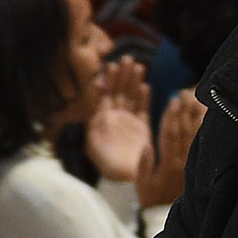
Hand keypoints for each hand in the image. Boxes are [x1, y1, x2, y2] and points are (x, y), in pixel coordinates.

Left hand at [83, 58, 151, 185]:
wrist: (128, 179)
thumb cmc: (109, 166)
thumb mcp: (94, 149)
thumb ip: (92, 131)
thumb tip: (93, 113)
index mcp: (102, 120)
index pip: (104, 95)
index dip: (108, 80)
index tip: (111, 66)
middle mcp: (115, 117)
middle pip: (119, 91)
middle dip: (122, 75)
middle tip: (127, 59)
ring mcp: (129, 121)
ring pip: (131, 96)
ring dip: (134, 81)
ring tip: (138, 66)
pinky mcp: (143, 127)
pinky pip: (143, 109)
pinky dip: (144, 98)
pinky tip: (145, 86)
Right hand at [144, 90, 204, 211]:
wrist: (169, 216)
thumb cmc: (153, 200)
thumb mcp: (142, 186)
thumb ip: (144, 166)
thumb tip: (146, 146)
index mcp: (168, 164)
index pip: (170, 134)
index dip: (172, 116)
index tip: (174, 100)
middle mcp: (182, 161)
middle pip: (184, 130)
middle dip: (185, 110)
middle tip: (187, 92)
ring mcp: (192, 163)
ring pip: (195, 135)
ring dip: (196, 116)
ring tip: (197, 99)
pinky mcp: (198, 166)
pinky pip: (201, 144)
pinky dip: (203, 129)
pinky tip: (205, 117)